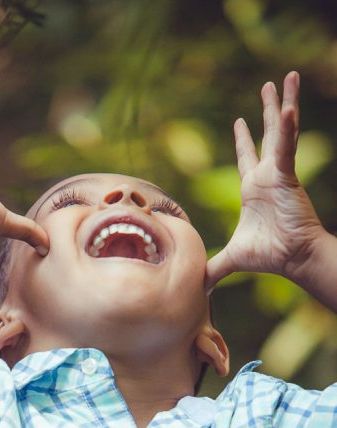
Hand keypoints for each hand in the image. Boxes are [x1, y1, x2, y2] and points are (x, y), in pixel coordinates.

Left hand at [205, 72, 323, 292]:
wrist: (291, 257)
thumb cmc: (268, 256)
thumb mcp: (232, 258)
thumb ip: (214, 267)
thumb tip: (198, 286)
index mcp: (254, 189)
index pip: (247, 157)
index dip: (244, 139)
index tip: (241, 120)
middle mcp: (267, 176)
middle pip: (267, 135)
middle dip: (268, 110)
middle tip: (270, 85)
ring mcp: (278, 173)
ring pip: (281, 131)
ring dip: (284, 104)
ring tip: (288, 78)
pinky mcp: (287, 175)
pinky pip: (286, 146)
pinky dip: (288, 126)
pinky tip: (288, 106)